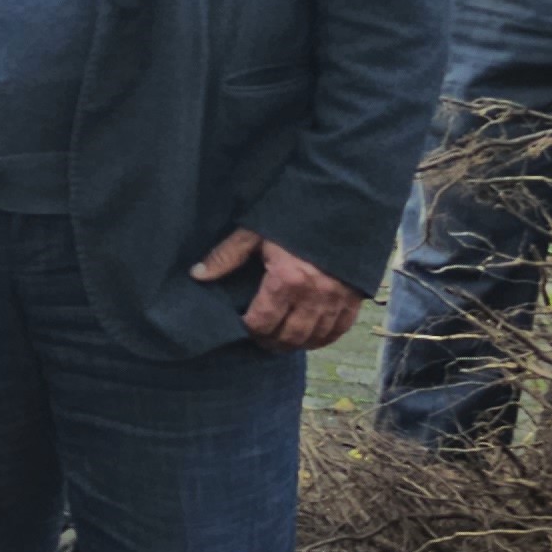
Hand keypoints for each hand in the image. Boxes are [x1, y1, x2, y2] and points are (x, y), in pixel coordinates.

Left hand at [194, 227, 361, 352]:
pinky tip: (309, 337)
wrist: (340, 207)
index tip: (241, 325)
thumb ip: (226, 256)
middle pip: (289, 336)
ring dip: (294, 344)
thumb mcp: (255, 232)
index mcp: (287, 280)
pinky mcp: (354, 298)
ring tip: (279, 340)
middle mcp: (314, 295)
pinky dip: (322, 339)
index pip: (263, 322)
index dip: (249, 329)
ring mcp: (337, 299)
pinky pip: (339, 330)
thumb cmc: (293, 218)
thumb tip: (197, 275)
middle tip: (258, 338)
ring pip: (314, 338)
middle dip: (270, 341)